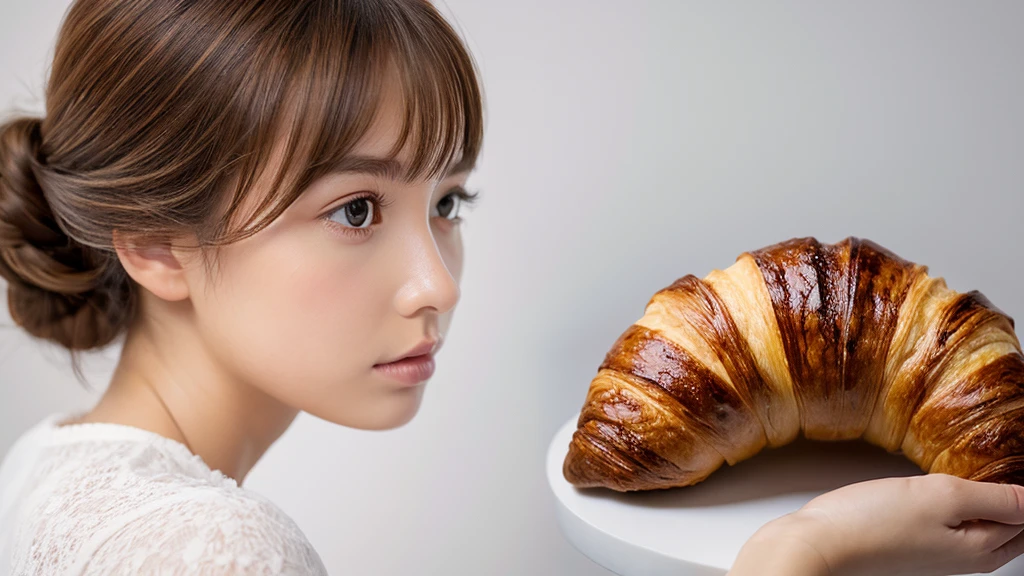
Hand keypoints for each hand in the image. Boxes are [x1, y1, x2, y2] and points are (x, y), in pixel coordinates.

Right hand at [729, 474, 1023, 575]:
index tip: (1016, 457)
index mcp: (981, 547)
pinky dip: (963, 505)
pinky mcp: (910, 541)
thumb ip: (996, 498)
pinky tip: (951, 485)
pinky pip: (953, 523)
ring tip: (994, 472)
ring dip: (993, 501)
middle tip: (1009, 467)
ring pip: (982, 525)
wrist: (818, 544)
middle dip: (1017, 499)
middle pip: (1011, 528)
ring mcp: (936, 550)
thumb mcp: (943, 498)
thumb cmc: (872, 524)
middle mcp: (963, 555)